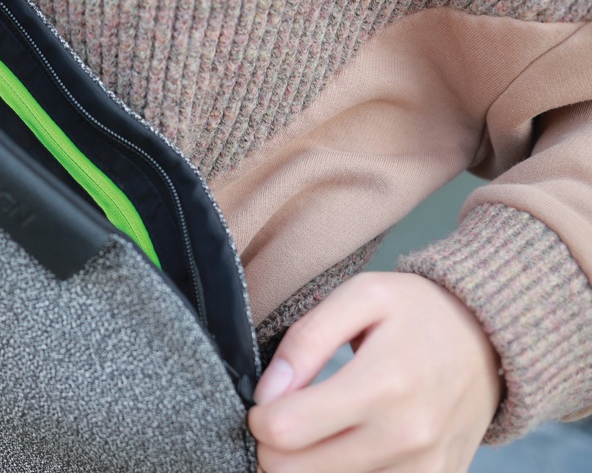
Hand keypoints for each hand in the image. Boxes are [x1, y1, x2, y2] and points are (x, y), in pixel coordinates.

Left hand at [249, 272, 503, 472]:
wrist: (493, 340)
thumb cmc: (419, 313)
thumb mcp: (361, 296)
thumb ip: (306, 340)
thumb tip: (268, 392)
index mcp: (383, 385)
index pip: (285, 430)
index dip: (260, 417)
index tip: (268, 401)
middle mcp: (406, 437)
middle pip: (296, 472)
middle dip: (274, 448)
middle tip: (286, 419)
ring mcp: (424, 469)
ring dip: (307, 467)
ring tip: (317, 431)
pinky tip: (344, 448)